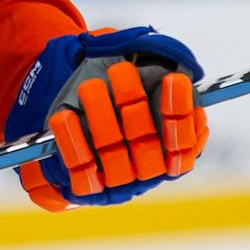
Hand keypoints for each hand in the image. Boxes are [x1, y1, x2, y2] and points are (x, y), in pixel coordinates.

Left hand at [4, 27, 208, 210]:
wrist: (67, 107)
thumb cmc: (108, 83)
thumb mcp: (133, 66)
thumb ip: (155, 62)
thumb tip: (177, 64)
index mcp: (171, 148)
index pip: (185, 140)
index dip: (181, 110)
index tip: (173, 78)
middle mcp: (149, 169)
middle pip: (149, 146)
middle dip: (135, 105)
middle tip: (120, 70)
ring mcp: (119, 181)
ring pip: (115, 157)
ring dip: (103, 119)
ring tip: (90, 86)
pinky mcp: (87, 187)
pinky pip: (81, 172)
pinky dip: (73, 143)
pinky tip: (64, 117)